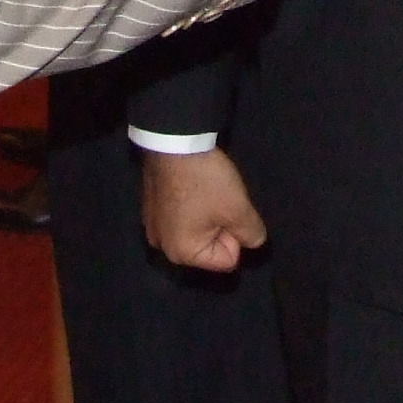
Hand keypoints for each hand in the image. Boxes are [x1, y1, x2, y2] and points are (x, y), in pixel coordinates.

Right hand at [140, 146, 265, 271]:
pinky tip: (190, 186)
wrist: (172, 142)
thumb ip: (252, 234)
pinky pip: (180, 217)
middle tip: (217, 199)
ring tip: (204, 191)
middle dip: (220, 226)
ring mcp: (153, 227)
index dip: (235, 235)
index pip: (227, 260)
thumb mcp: (238, 209)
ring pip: (196, 230)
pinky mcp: (150, 208)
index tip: (228, 210)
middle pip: (209, 247)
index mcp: (182, 254)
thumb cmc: (205, 181)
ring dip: (206, 215)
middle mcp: (162, 247)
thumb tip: (252, 242)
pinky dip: (189, 206)